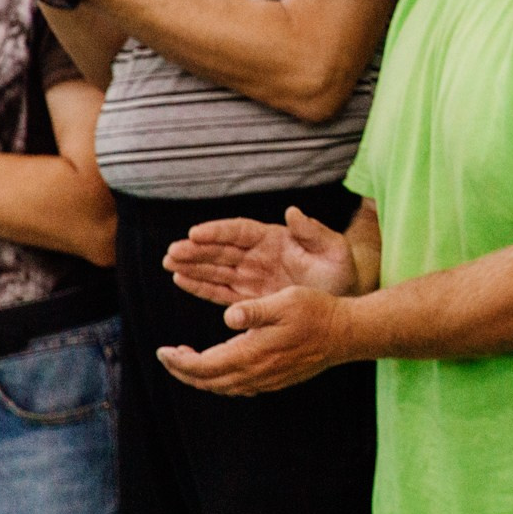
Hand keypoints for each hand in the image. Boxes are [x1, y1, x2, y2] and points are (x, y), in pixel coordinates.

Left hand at [156, 286, 353, 395]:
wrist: (346, 333)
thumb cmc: (317, 312)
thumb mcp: (286, 300)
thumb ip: (254, 310)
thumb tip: (228, 317)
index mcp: (252, 353)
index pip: (203, 366)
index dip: (178, 361)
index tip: (162, 349)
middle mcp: (256, 372)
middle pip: (207, 382)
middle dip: (182, 371)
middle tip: (167, 356)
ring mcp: (266, 380)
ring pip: (222, 387)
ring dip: (200, 378)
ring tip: (187, 362)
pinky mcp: (275, 380)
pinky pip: (238, 387)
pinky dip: (220, 381)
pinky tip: (220, 367)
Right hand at [164, 206, 359, 305]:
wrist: (343, 301)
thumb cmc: (341, 273)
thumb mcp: (334, 251)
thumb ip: (314, 233)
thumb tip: (292, 212)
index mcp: (275, 239)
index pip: (241, 231)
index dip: (218, 231)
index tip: (196, 232)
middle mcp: (258, 255)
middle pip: (222, 250)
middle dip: (197, 250)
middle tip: (172, 251)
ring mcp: (251, 276)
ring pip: (216, 269)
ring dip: (193, 265)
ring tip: (169, 263)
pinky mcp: (248, 298)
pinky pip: (221, 290)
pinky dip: (201, 286)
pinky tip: (180, 279)